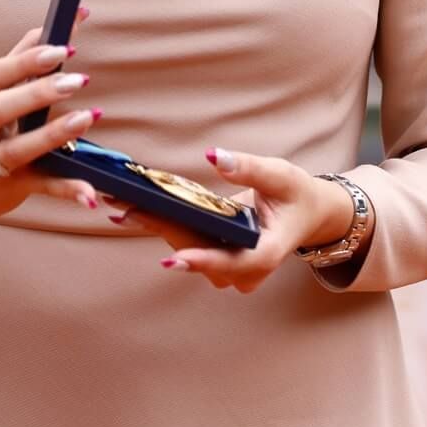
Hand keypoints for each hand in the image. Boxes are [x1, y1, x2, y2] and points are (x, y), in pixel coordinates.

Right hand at [0, 9, 103, 246]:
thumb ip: (13, 66)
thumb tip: (46, 30)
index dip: (27, 60)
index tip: (61, 46)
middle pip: (1, 109)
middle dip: (38, 93)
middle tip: (78, 79)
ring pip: (19, 148)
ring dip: (54, 134)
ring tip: (87, 117)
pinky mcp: (9, 188)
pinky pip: (40, 186)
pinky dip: (65, 189)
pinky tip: (90, 191)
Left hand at [110, 147, 354, 293]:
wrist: (305, 215)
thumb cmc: (296, 195)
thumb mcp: (279, 175)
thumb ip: (249, 168)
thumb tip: (215, 156)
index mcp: (267, 254)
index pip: (234, 263)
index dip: (203, 261)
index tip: (173, 259)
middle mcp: (244, 270)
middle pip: (198, 252)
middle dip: (162, 230)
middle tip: (125, 210)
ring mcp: (228, 269)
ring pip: (186, 248)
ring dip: (155, 226)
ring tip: (121, 204)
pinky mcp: (215, 258)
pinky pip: (185, 242)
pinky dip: (162, 224)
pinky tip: (132, 209)